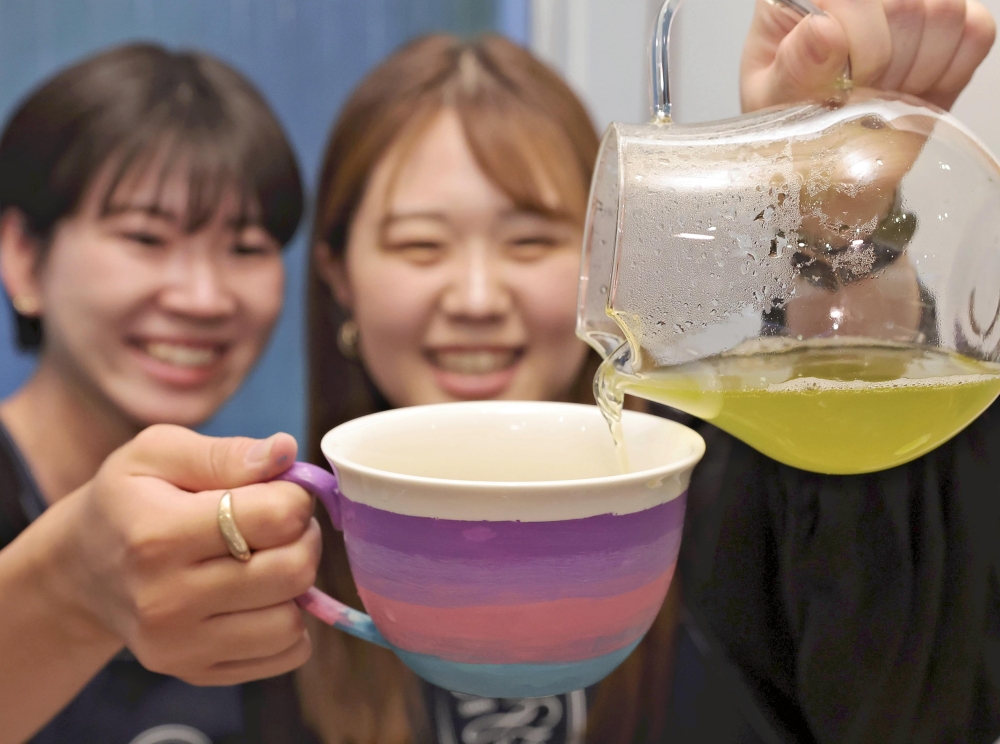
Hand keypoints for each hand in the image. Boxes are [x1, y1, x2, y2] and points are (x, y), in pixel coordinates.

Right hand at [55, 425, 319, 685]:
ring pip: (293, 620)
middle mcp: (166, 600)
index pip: (276, 517)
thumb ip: (225, 452)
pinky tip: (261, 596)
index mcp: (158, 535)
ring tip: (268, 559)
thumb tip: (285, 451)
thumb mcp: (157, 454)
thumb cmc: (129, 501)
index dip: (295, 497)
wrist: (83, 571)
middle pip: (293, 570)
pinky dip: (289, 622)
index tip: (279, 491)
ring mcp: (181, 646)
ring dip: (297, 584)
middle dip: (303, 538)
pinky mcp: (197, 672)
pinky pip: (286, 653)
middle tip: (281, 525)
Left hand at [741, 0, 995, 111]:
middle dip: (886, 66)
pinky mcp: (950, 23)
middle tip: (860, 99)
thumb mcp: (773, 102)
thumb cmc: (785, 122)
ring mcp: (908, 0)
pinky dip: (949, 73)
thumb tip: (823, 29)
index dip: (860, 46)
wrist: (816, 156)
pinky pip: (975, 31)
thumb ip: (793, 68)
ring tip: (880, 97)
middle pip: (906, 3)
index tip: (843, 89)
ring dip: (915, 72)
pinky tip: (910, 93)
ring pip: (945, 12)